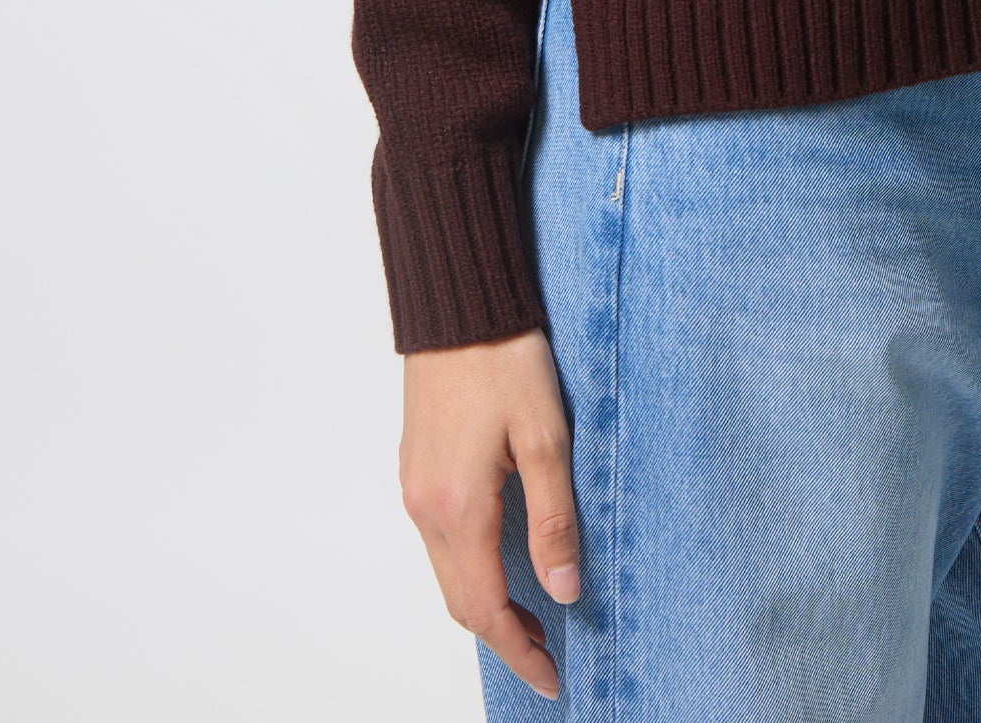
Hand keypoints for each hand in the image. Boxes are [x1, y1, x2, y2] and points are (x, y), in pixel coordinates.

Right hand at [398, 327, 579, 701]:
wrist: (459, 303)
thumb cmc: (505, 359)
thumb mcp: (546, 437)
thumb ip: (555, 518)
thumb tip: (565, 590)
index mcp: (459, 507)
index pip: (485, 608)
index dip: (519, 650)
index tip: (551, 677)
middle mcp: (426, 507)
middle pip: (460, 599)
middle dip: (503, 635)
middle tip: (549, 654)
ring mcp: (415, 487)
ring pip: (447, 571)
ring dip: (485, 602)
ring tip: (533, 612)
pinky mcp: (416, 467)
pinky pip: (439, 540)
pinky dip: (469, 567)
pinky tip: (501, 559)